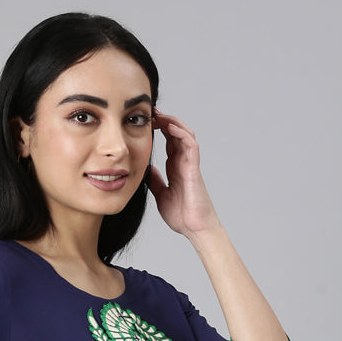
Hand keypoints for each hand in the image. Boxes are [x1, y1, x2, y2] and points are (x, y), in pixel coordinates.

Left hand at [146, 107, 222, 238]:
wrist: (194, 228)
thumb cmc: (181, 215)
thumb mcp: (161, 194)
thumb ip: (155, 181)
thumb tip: (146, 170)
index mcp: (175, 167)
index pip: (168, 141)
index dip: (159, 129)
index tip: (146, 122)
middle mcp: (183, 162)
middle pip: (176, 133)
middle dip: (164, 120)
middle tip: (151, 112)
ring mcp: (190, 163)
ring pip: (184, 134)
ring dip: (173, 122)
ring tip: (160, 115)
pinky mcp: (194, 168)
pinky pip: (191, 145)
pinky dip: (182, 133)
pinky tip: (171, 127)